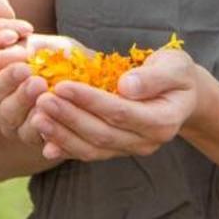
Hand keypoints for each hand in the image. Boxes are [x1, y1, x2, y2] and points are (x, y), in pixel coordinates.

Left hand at [0, 36, 199, 162]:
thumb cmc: (177, 74)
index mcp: (163, 121)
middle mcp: (147, 142)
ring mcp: (130, 149)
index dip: (90, 101)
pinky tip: (43, 137)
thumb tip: (126, 86)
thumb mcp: (174, 66)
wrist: (181, 95)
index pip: (121, 113)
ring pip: (92, 148)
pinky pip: (88, 153)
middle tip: (41, 99)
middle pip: (102, 134)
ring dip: (62, 133)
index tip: (62, 85)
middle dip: (69, 117)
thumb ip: (153, 77)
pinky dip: (65, 146)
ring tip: (37, 115)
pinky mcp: (116, 150)